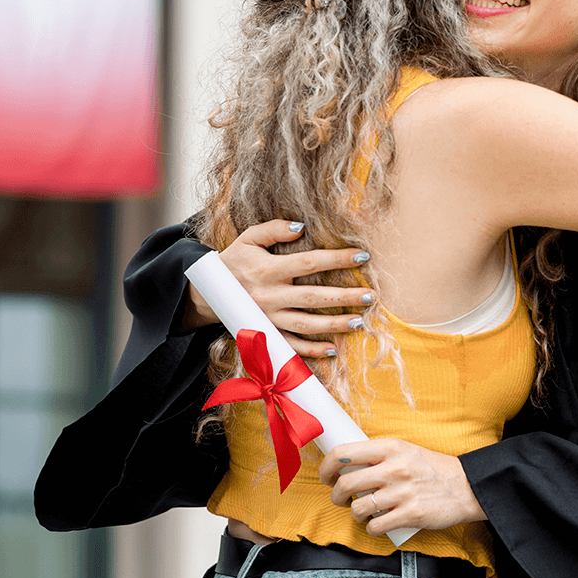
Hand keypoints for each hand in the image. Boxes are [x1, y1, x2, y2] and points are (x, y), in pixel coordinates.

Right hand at [181, 220, 371, 357]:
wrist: (206, 292)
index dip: (337, 259)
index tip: (362, 255)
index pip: (309, 262)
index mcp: (268, 269)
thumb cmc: (234, 260)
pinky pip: (291, 346)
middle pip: (314, 297)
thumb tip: (301, 225)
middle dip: (344, 297)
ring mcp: (268, 318)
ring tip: (359, 321)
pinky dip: (312, 351)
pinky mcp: (266, 334)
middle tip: (371, 296)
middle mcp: (270, 296)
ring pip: (306, 325)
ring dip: (334, 325)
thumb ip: (274, 229)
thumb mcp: (248, 238)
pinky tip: (334, 349)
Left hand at [319, 439, 486, 534]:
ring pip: (358, 508)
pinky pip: (376, 526)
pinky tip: (376, 524)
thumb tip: (347, 464)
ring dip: (355, 513)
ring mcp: (402, 492)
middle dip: (335, 495)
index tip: (325, 475)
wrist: (466, 486)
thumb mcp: (406, 450)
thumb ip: (379, 456)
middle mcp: (395, 467)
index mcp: (391, 447)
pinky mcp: (411, 514)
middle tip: (339, 498)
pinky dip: (371, 528)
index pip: (344, 453)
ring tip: (362, 512)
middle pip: (346, 483)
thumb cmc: (432, 468)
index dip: (326, 466)